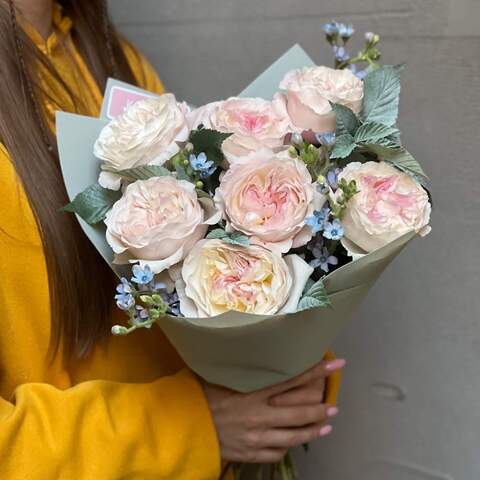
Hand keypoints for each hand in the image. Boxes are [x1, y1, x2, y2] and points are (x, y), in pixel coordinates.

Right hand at [202, 358, 345, 462]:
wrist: (188, 428)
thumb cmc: (204, 397)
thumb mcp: (223, 378)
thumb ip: (244, 371)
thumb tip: (255, 352)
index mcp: (254, 394)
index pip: (292, 380)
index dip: (315, 372)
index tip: (335, 365)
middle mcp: (260, 416)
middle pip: (299, 413)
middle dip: (320, 409)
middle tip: (335, 406)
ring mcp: (257, 438)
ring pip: (293, 436)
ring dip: (312, 431)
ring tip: (326, 426)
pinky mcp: (251, 453)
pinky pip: (277, 453)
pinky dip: (289, 447)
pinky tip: (296, 442)